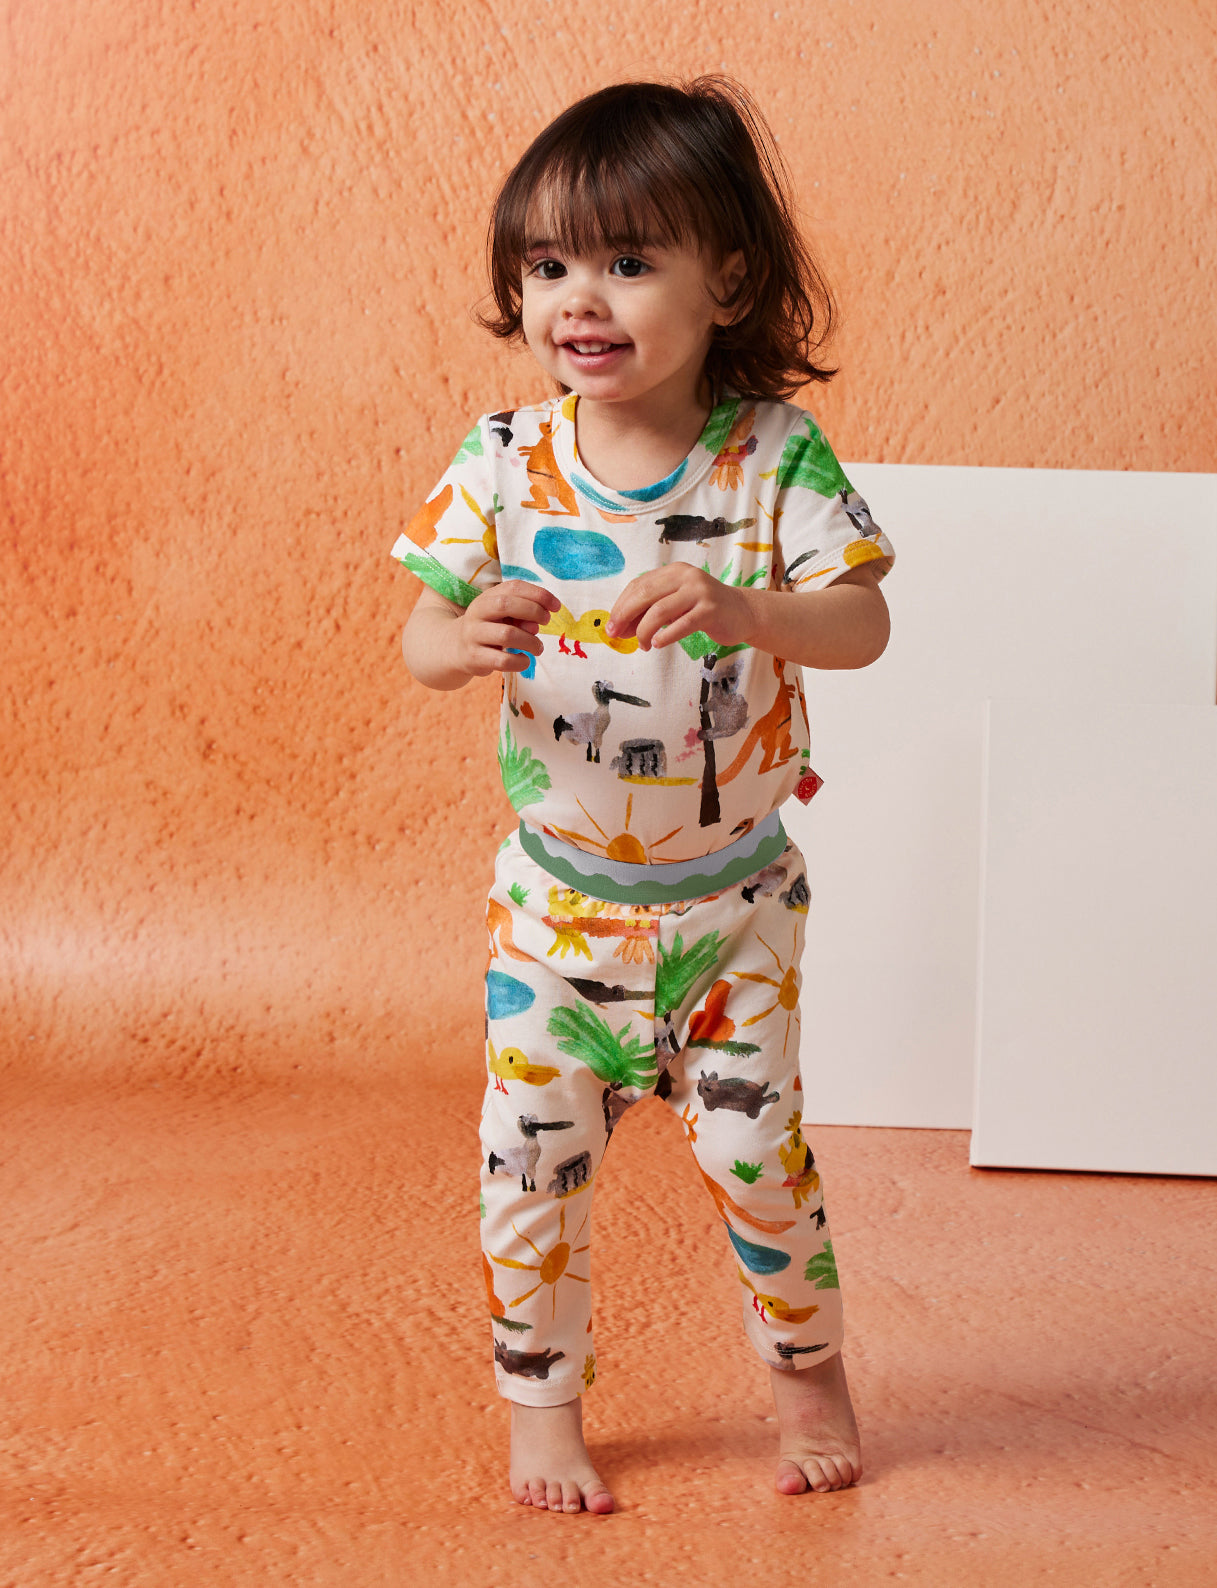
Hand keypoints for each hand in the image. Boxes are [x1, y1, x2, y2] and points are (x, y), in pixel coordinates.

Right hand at [454, 581, 560, 676]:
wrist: (454, 648)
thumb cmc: (488, 628)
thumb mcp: (502, 615)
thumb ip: (522, 614)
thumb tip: (536, 623)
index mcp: (487, 597)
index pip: (514, 587)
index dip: (538, 594)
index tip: (556, 606)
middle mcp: (477, 613)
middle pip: (507, 605)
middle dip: (533, 612)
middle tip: (545, 622)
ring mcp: (473, 635)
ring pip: (507, 634)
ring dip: (530, 641)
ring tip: (538, 647)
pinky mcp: (474, 658)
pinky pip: (502, 660)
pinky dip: (520, 661)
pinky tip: (525, 660)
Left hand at [606, 565, 752, 651]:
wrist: (743, 612)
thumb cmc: (704, 610)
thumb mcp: (675, 605)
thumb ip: (650, 611)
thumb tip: (621, 627)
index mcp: (673, 571)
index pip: (639, 585)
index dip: (621, 606)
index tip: (612, 626)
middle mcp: (686, 576)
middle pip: (645, 594)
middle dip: (625, 616)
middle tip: (617, 635)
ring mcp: (699, 592)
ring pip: (659, 610)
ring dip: (644, 631)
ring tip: (643, 645)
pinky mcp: (710, 610)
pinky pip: (681, 624)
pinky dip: (665, 635)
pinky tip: (657, 644)